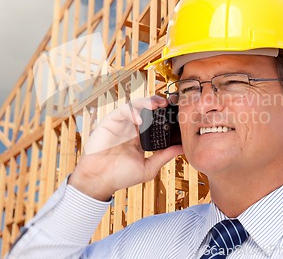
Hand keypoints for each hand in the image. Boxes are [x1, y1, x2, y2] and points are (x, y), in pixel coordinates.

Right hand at [69, 95, 183, 200]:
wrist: (100, 180)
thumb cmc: (120, 176)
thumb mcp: (148, 168)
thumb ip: (164, 156)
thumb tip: (182, 149)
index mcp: (141, 136)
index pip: (156, 119)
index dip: (166, 113)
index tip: (177, 111)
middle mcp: (132, 127)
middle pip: (147, 107)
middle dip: (158, 102)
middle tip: (169, 103)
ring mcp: (121, 123)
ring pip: (136, 105)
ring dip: (147, 102)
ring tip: (157, 105)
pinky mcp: (110, 121)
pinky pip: (123, 110)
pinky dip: (132, 111)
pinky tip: (140, 120)